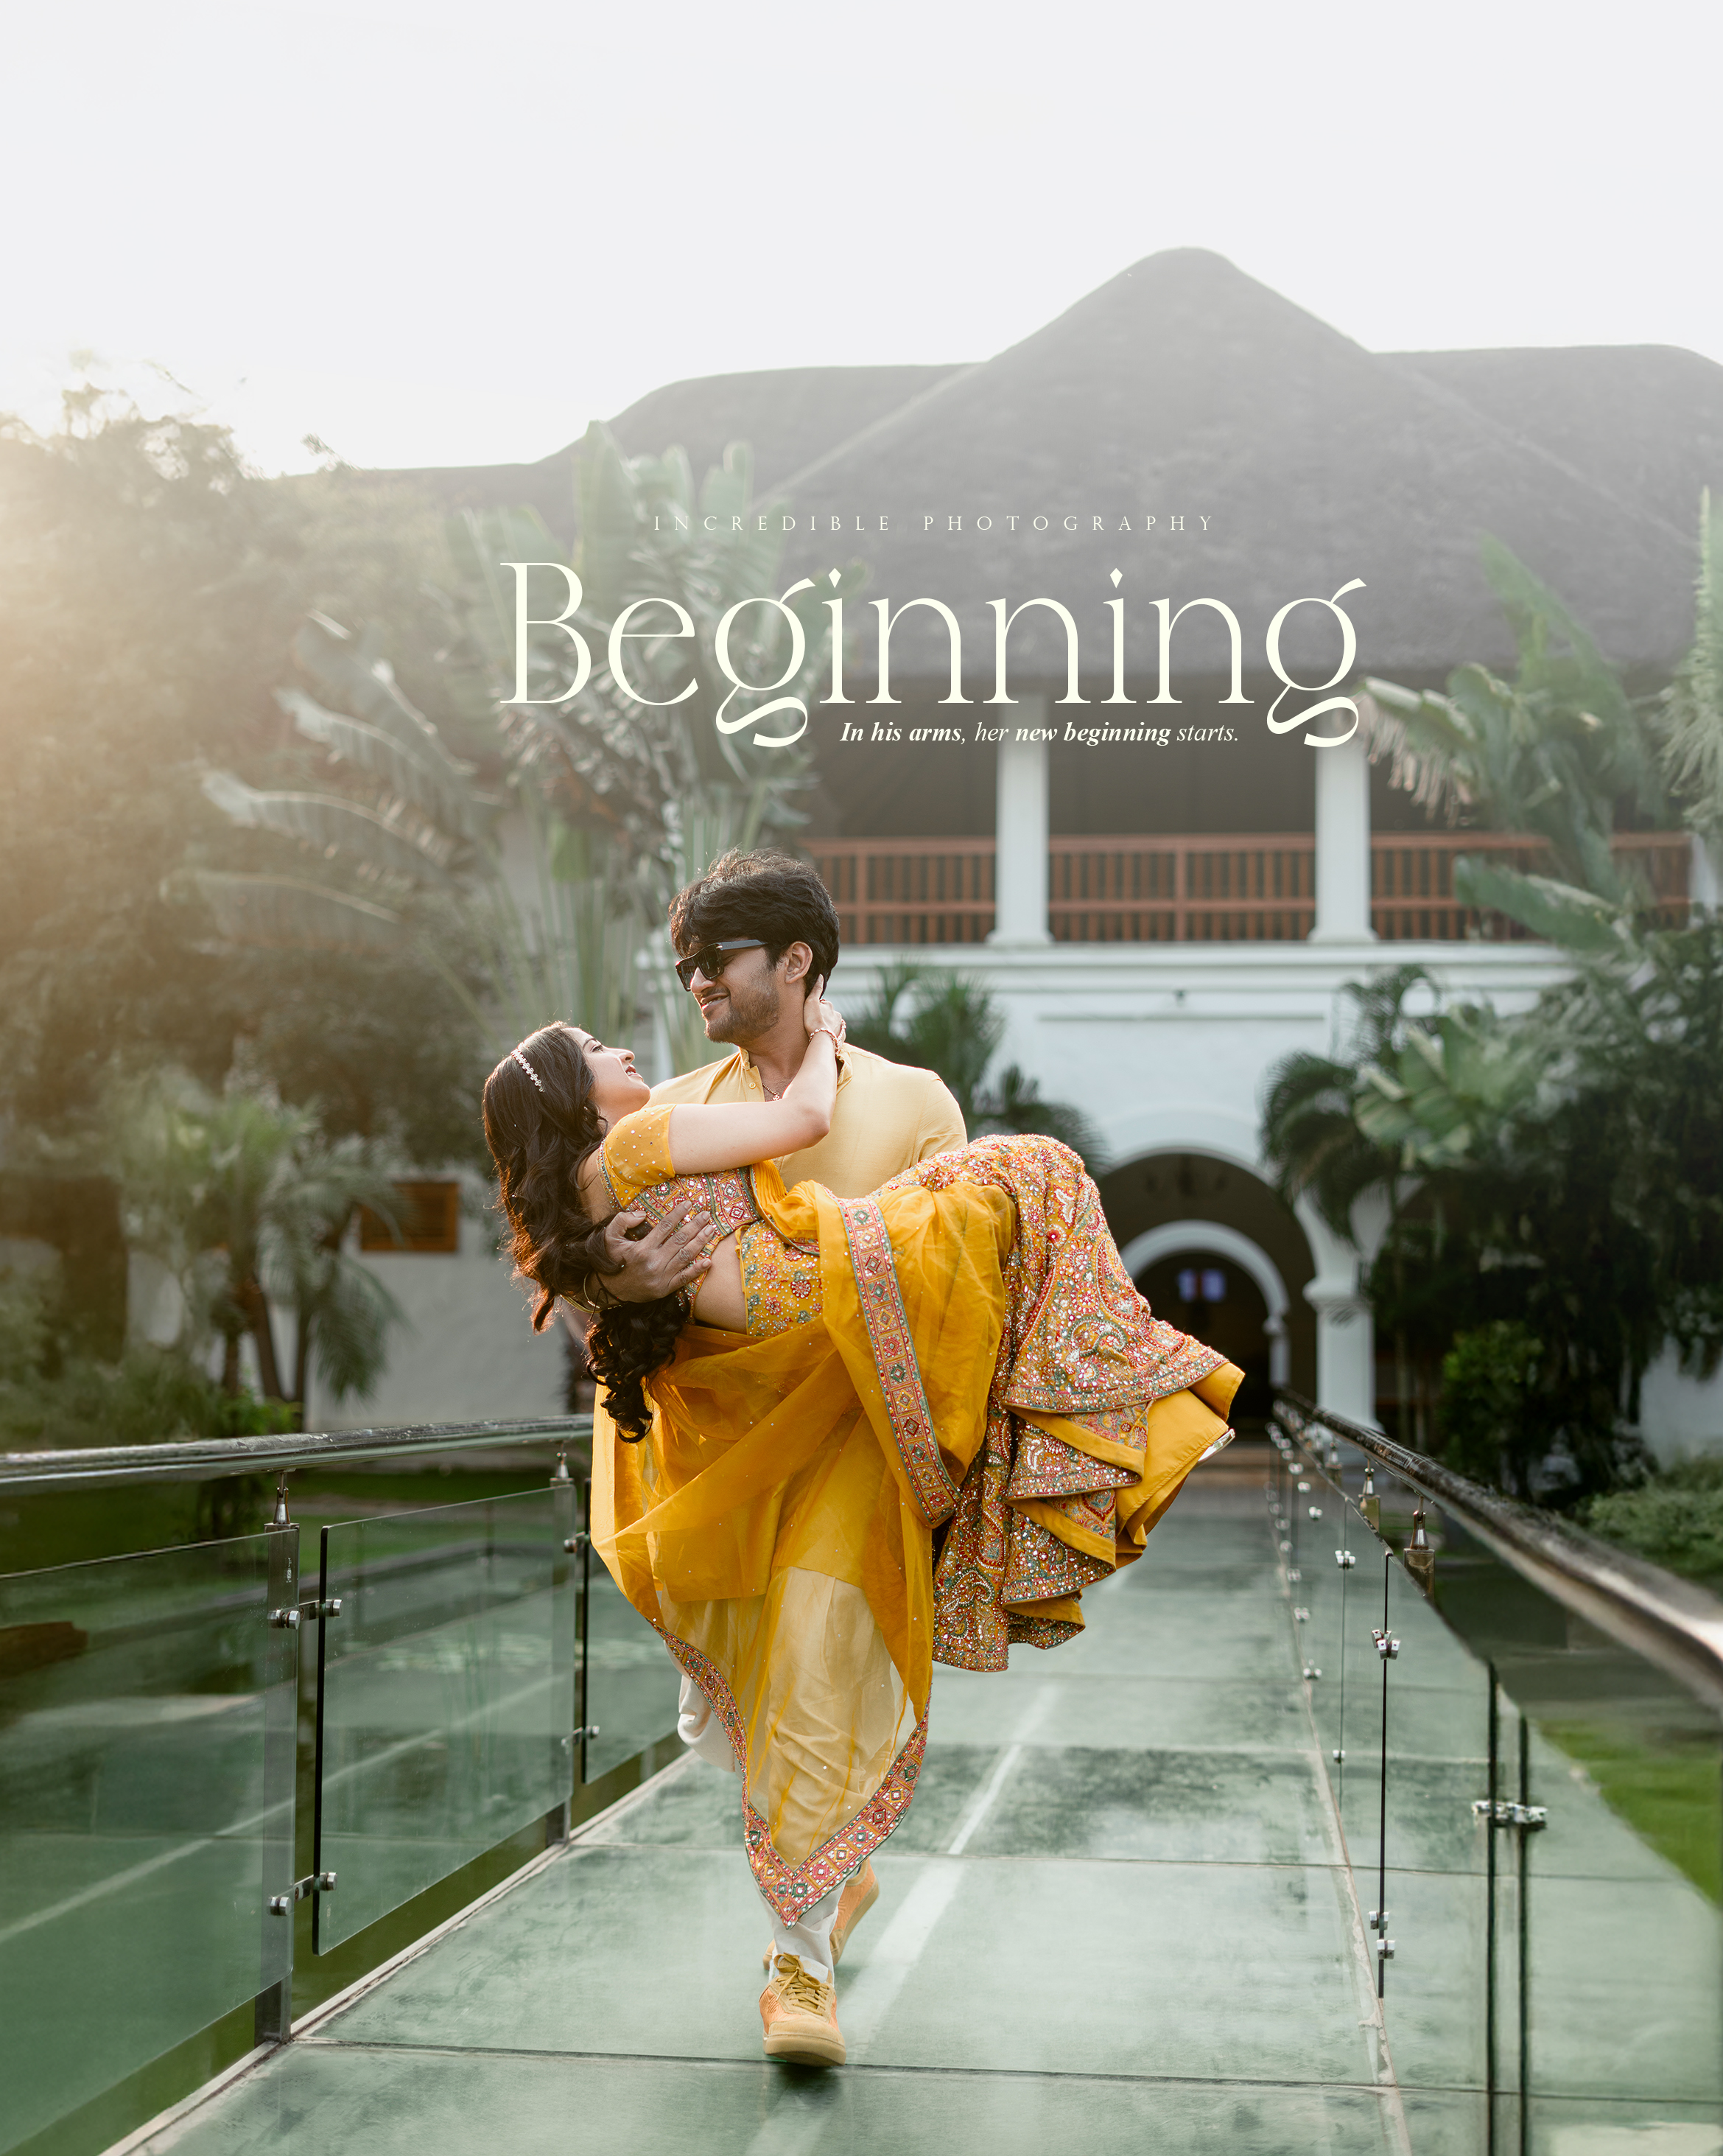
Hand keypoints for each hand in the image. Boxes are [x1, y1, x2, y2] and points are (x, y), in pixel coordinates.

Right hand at [600, 1200, 720, 1301]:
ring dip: (700, 1242)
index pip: (665, 1227)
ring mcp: (661, 1276)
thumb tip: (642, 1214)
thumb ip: (622, 1221)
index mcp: (642, 1248)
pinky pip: (684, 1278)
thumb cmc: (614, 1260)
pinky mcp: (666, 1288)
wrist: (612, 1289)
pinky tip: (708, 1261)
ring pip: (685, 1256)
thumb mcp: (610, 1238)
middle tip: (706, 1214)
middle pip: (680, 1240)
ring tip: (711, 1229)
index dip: (678, 1214)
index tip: (688, 1204)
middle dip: (695, 1225)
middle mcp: (654, 1261)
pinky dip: (697, 1270)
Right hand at [802, 984, 845, 1045]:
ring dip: (828, 1026)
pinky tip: (826, 1038)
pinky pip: (836, 1034)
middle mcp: (837, 1014)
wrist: (821, 1039)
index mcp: (830, 1006)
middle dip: (823, 1018)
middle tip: (814, 1024)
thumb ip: (816, 989)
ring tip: (819, 1033)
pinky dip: (832, 1035)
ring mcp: (840, 1026)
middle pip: (828, 1014)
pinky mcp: (841, 1037)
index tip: (810, 1015)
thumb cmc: (813, 1020)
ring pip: (833, 1024)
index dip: (815, 1009)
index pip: (822, 1005)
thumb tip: (820, 976)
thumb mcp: (811, 1002)